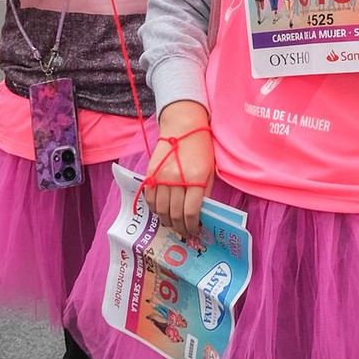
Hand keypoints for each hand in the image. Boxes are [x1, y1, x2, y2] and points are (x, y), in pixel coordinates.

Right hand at [143, 102, 214, 238]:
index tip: (194, 231)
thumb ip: (204, 193)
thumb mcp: (209, 170)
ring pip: (160, 209)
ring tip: (173, 225)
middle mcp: (175, 179)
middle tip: (184, 232)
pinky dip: (155, 209)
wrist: (183, 126)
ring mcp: (160, 177)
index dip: (192, 226)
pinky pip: (149, 198)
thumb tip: (200, 214)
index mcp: (194, 179)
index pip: (191, 212)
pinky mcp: (150, 174)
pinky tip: (162, 212)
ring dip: (167, 221)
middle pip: (174, 213)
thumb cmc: (200, 148)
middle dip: (180, 227)